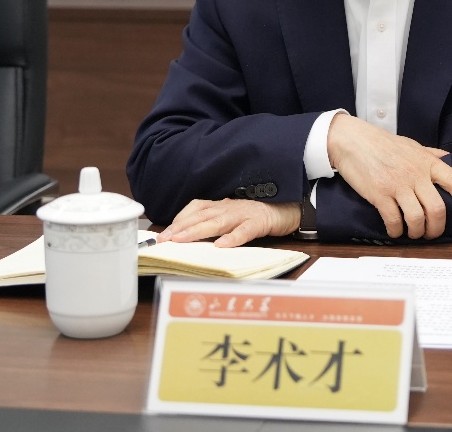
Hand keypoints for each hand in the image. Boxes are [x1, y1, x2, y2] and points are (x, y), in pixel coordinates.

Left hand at [157, 199, 300, 247]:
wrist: (288, 209)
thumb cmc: (256, 216)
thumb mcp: (232, 218)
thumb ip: (214, 226)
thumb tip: (190, 239)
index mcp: (221, 206)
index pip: (195, 209)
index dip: (178, 220)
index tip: (163, 234)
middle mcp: (229, 207)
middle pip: (201, 215)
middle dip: (180, 227)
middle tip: (164, 239)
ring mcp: (244, 214)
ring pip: (218, 221)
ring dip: (197, 230)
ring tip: (182, 240)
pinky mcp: (259, 222)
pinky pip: (245, 231)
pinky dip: (232, 237)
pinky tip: (222, 246)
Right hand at [326, 114, 451, 238]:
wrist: (353, 140)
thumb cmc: (383, 143)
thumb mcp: (412, 145)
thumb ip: (431, 154)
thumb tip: (449, 158)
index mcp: (427, 162)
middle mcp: (415, 174)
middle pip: (437, 208)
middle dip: (437, 228)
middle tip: (432, 233)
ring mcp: (397, 185)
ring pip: (417, 218)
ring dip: (417, 232)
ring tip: (413, 233)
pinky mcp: (379, 194)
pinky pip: (394, 220)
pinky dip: (396, 231)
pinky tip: (395, 231)